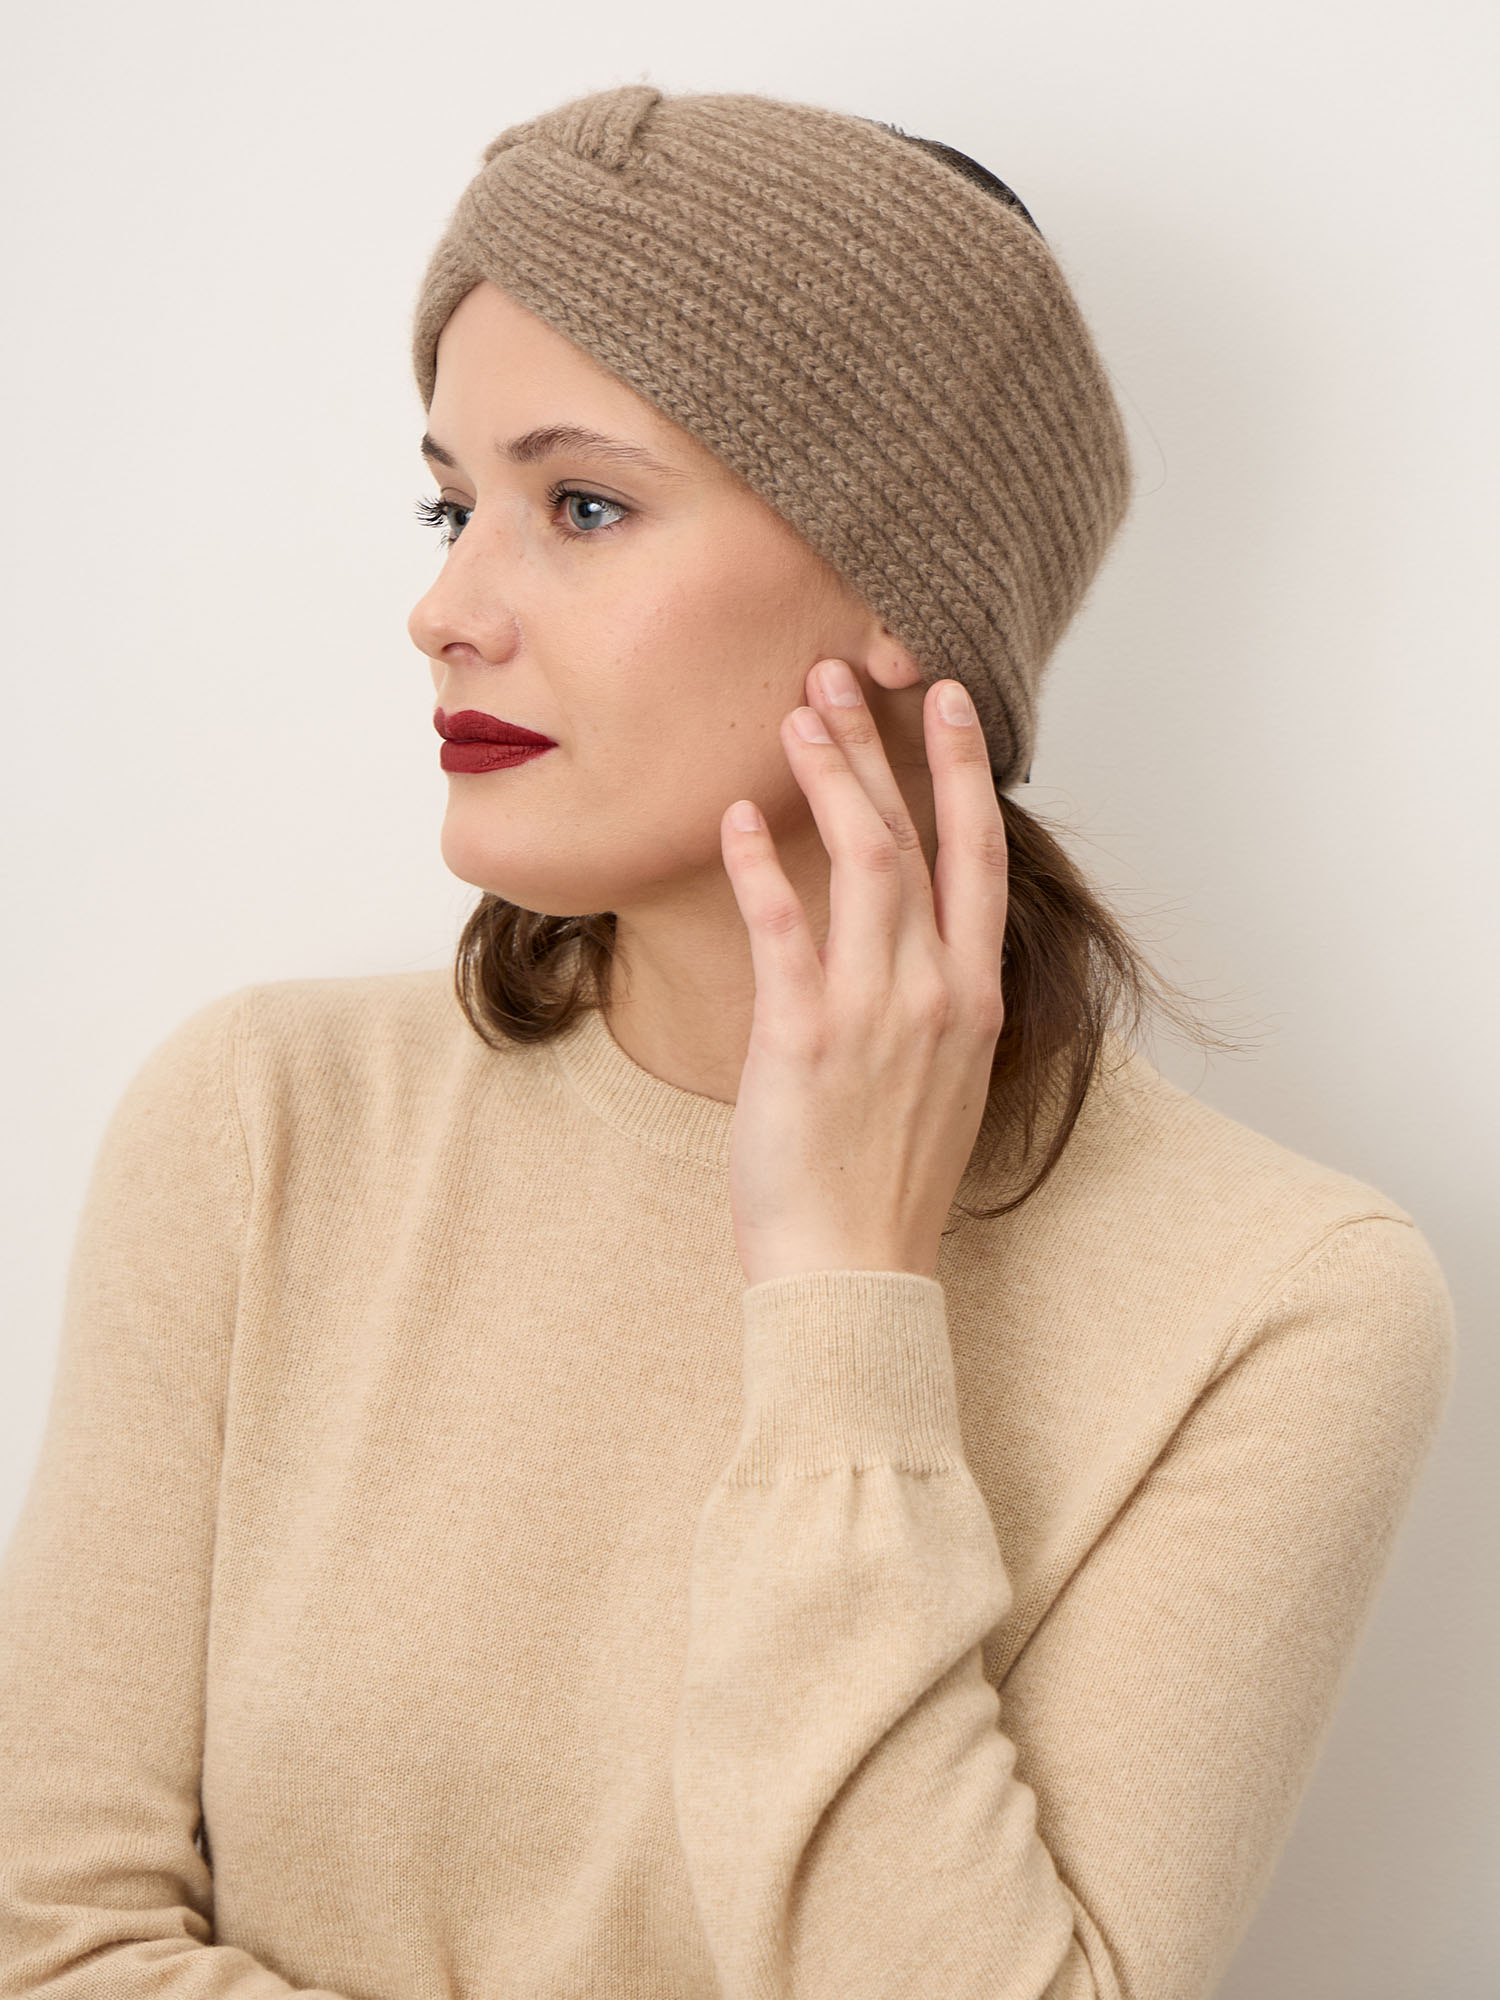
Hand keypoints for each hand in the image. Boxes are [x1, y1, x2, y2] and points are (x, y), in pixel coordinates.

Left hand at [720, 659, 1007, 1286]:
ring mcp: (875, 1009)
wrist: (857, 1265)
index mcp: (975, 996)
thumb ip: (935, 998)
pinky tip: (733, 819)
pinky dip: (760, 867)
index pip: (980, 856)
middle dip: (884, 744)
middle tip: (844, 672)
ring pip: (863, 860)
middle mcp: (937, 990)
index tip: (950, 702)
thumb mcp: (944, 1078)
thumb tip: (912, 938)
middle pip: (918, 835)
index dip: (965, 771)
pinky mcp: (805, 1035)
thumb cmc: (888, 1177)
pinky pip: (785, 929)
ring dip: (830, 778)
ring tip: (796, 715)